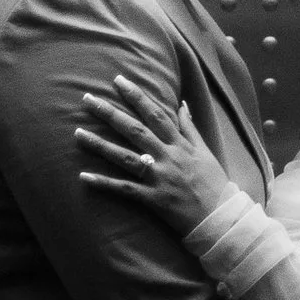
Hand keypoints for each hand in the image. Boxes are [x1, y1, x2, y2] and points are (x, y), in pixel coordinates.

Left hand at [77, 74, 237, 233]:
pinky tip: (83, 176)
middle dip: (110, 113)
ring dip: (100, 144)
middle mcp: (167, 157)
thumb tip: (182, 104)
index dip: (137, 96)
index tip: (119, 81)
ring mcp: (159, 178)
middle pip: (134, 130)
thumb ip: (190, 127)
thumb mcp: (205, 151)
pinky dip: (104, 183)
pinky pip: (125, 189)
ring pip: (125, 157)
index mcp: (180, 144)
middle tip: (87, 99)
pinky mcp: (154, 199)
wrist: (222, 218)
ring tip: (77, 133)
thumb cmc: (214, 184)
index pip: (155, 114)